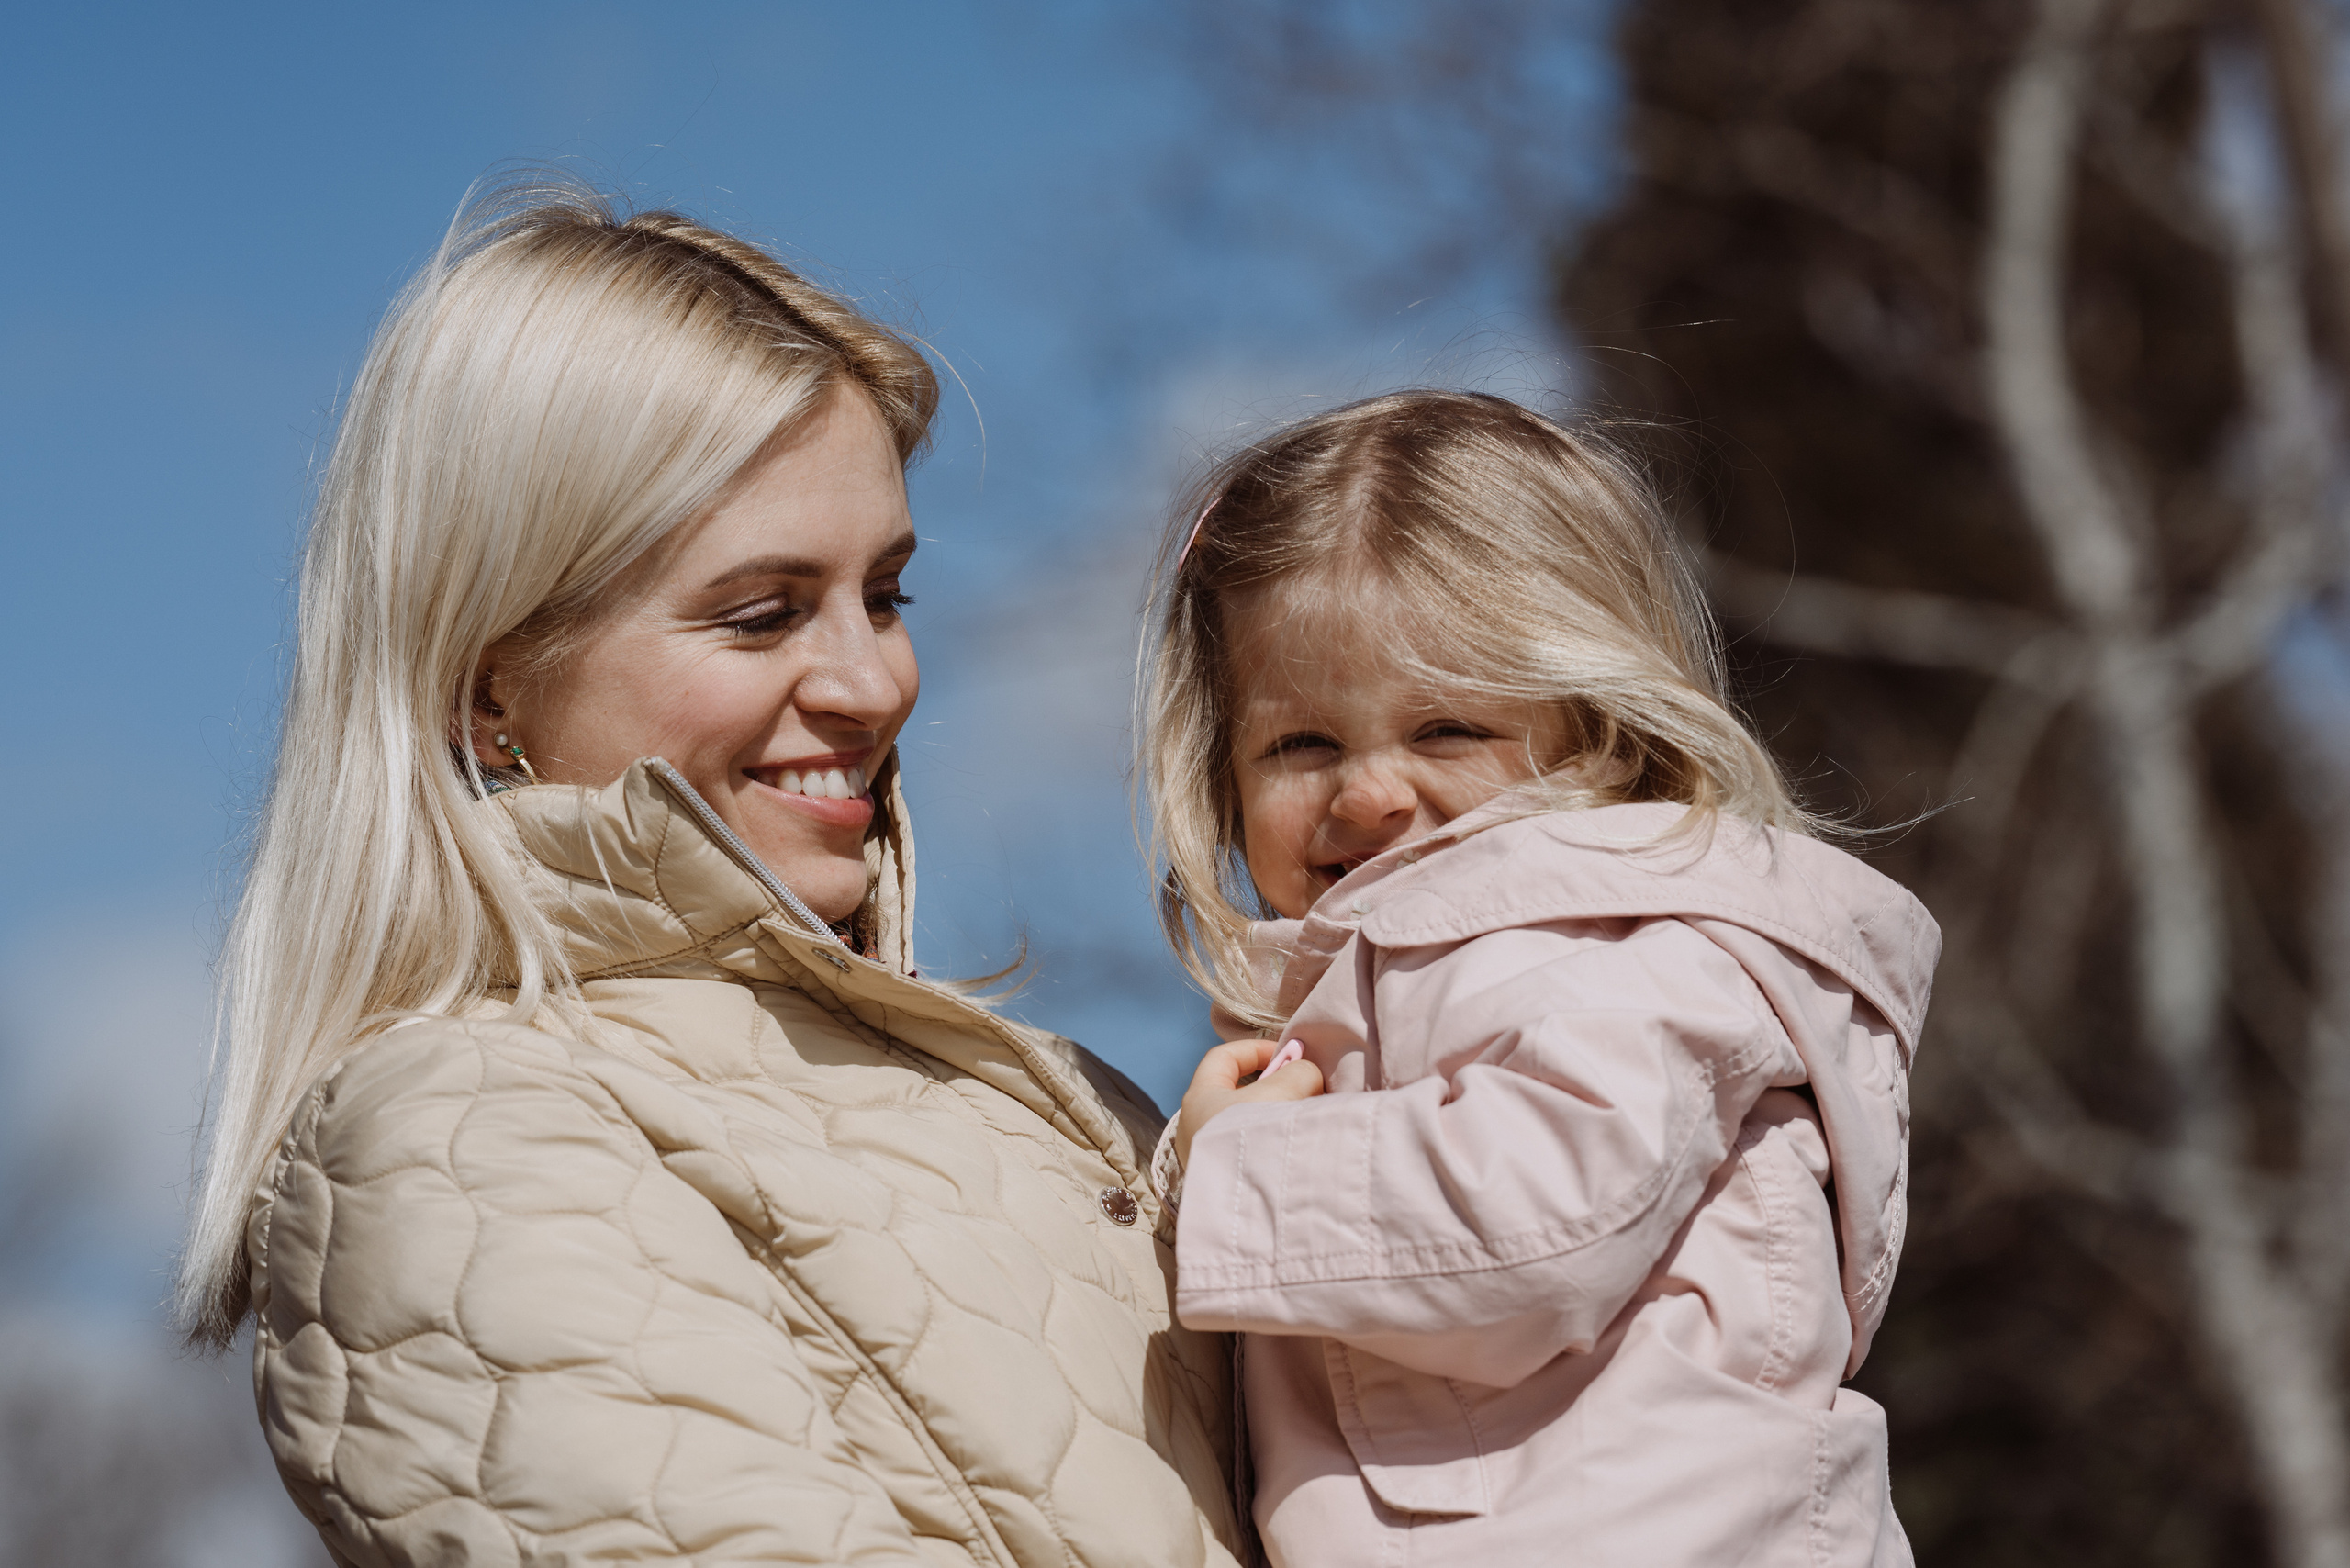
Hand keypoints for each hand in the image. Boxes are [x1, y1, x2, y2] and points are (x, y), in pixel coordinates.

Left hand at [1175, 1037, 1324, 1167]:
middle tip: (1304, 1091)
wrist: (1247, 1206)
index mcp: (1200, 1097)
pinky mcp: (1226, 1182)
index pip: (1223, 1057)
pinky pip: (1251, 1152)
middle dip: (1275, 1088)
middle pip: (1238, 1093)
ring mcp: (1209, 1157)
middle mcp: (1196, 1126)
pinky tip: (1295, 1149)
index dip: (1256, 1049)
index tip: (1288, 1055)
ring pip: (1248, 1125)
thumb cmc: (1254, 1137)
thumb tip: (1308, 1078)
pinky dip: (1273, 1145)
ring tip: (1305, 1122)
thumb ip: (1298, 1074)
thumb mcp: (1283, 1091)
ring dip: (1278, 1118)